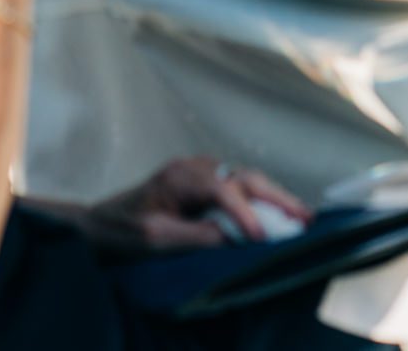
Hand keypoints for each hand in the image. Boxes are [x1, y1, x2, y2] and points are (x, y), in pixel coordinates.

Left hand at [83, 158, 309, 253]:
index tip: (261, 238)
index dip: (244, 213)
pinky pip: (239, 189)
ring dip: (274, 198)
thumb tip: (234, 239)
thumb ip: (194, 235)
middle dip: (276, 197)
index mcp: (178, 176)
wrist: (100, 224)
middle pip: (243, 177)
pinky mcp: (204, 186)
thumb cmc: (122, 230)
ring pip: (246, 181)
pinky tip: (280, 216)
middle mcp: (194, 168)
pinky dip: (262, 201)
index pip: (221, 189)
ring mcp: (200, 174)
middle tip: (307, 218)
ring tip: (303, 218)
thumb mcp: (155, 238)